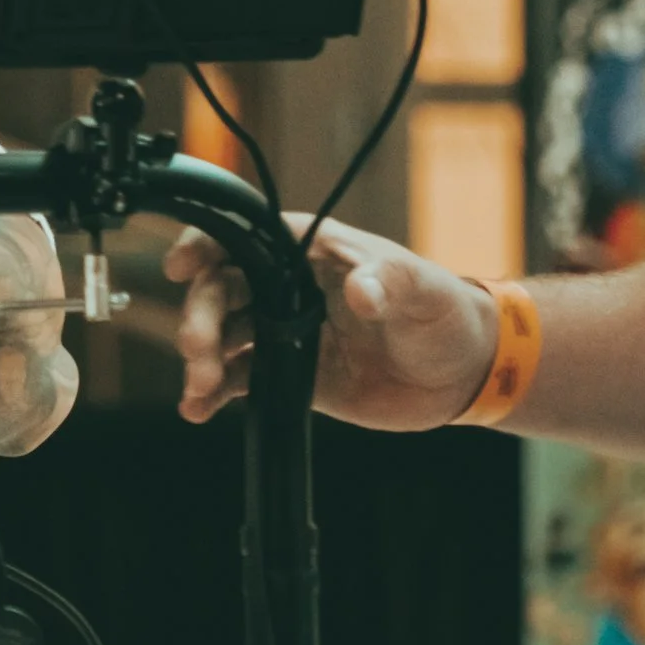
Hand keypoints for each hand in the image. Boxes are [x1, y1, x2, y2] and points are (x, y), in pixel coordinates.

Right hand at [165, 214, 497, 430]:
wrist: (463, 373)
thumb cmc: (445, 312)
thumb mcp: (422, 288)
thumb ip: (389, 283)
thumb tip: (360, 292)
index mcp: (311, 250)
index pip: (245, 236)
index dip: (206, 244)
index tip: (181, 266)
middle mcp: (288, 286)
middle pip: (221, 289)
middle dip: (199, 317)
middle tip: (197, 351)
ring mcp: (285, 330)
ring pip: (223, 336)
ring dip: (200, 359)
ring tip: (198, 390)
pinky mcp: (289, 373)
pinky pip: (239, 378)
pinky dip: (213, 393)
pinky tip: (197, 409)